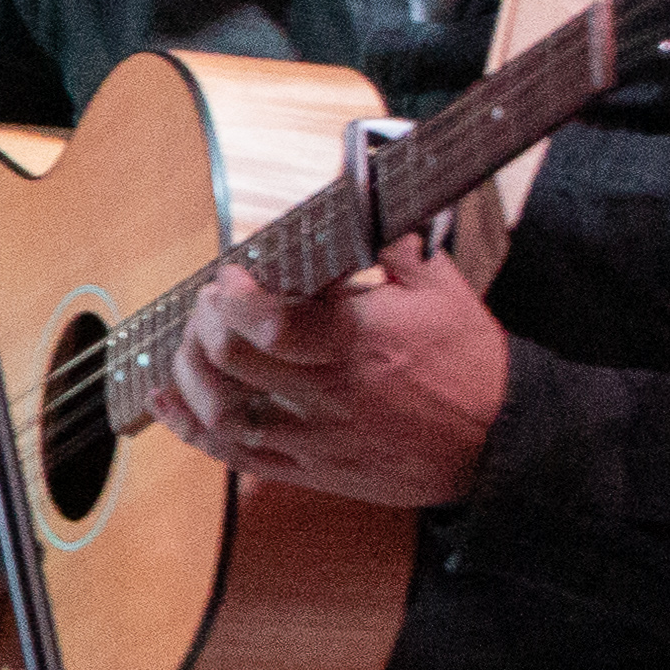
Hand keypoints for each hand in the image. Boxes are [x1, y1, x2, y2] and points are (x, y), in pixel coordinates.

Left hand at [161, 227, 507, 510]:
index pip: (269, 321)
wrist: (502, 440)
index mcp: (358, 343)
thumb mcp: (440, 289)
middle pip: (232, 361)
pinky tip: (166, 400)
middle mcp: (330, 393)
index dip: (232, 295)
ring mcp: (317, 438)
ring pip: (221, 413)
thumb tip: (358, 198)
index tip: (229, 276)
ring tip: (188, 345)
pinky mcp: (313, 471)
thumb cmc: (472, 364)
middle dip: (205, 323)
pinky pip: (235, 457)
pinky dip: (189, 428)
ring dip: (187, 374)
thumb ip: (389, 244)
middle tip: (209, 304)